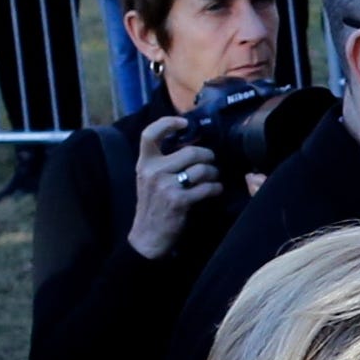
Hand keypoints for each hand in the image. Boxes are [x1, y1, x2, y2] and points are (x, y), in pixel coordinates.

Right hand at [129, 113, 222, 259]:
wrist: (147, 236)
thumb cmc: (153, 206)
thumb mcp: (148, 180)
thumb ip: (162, 163)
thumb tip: (188, 146)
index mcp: (144, 163)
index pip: (149, 134)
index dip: (167, 123)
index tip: (184, 123)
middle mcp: (152, 171)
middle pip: (190, 151)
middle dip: (207, 156)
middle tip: (210, 162)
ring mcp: (165, 186)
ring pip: (201, 169)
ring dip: (213, 173)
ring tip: (213, 178)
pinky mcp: (179, 201)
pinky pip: (207, 188)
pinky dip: (216, 188)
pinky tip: (215, 190)